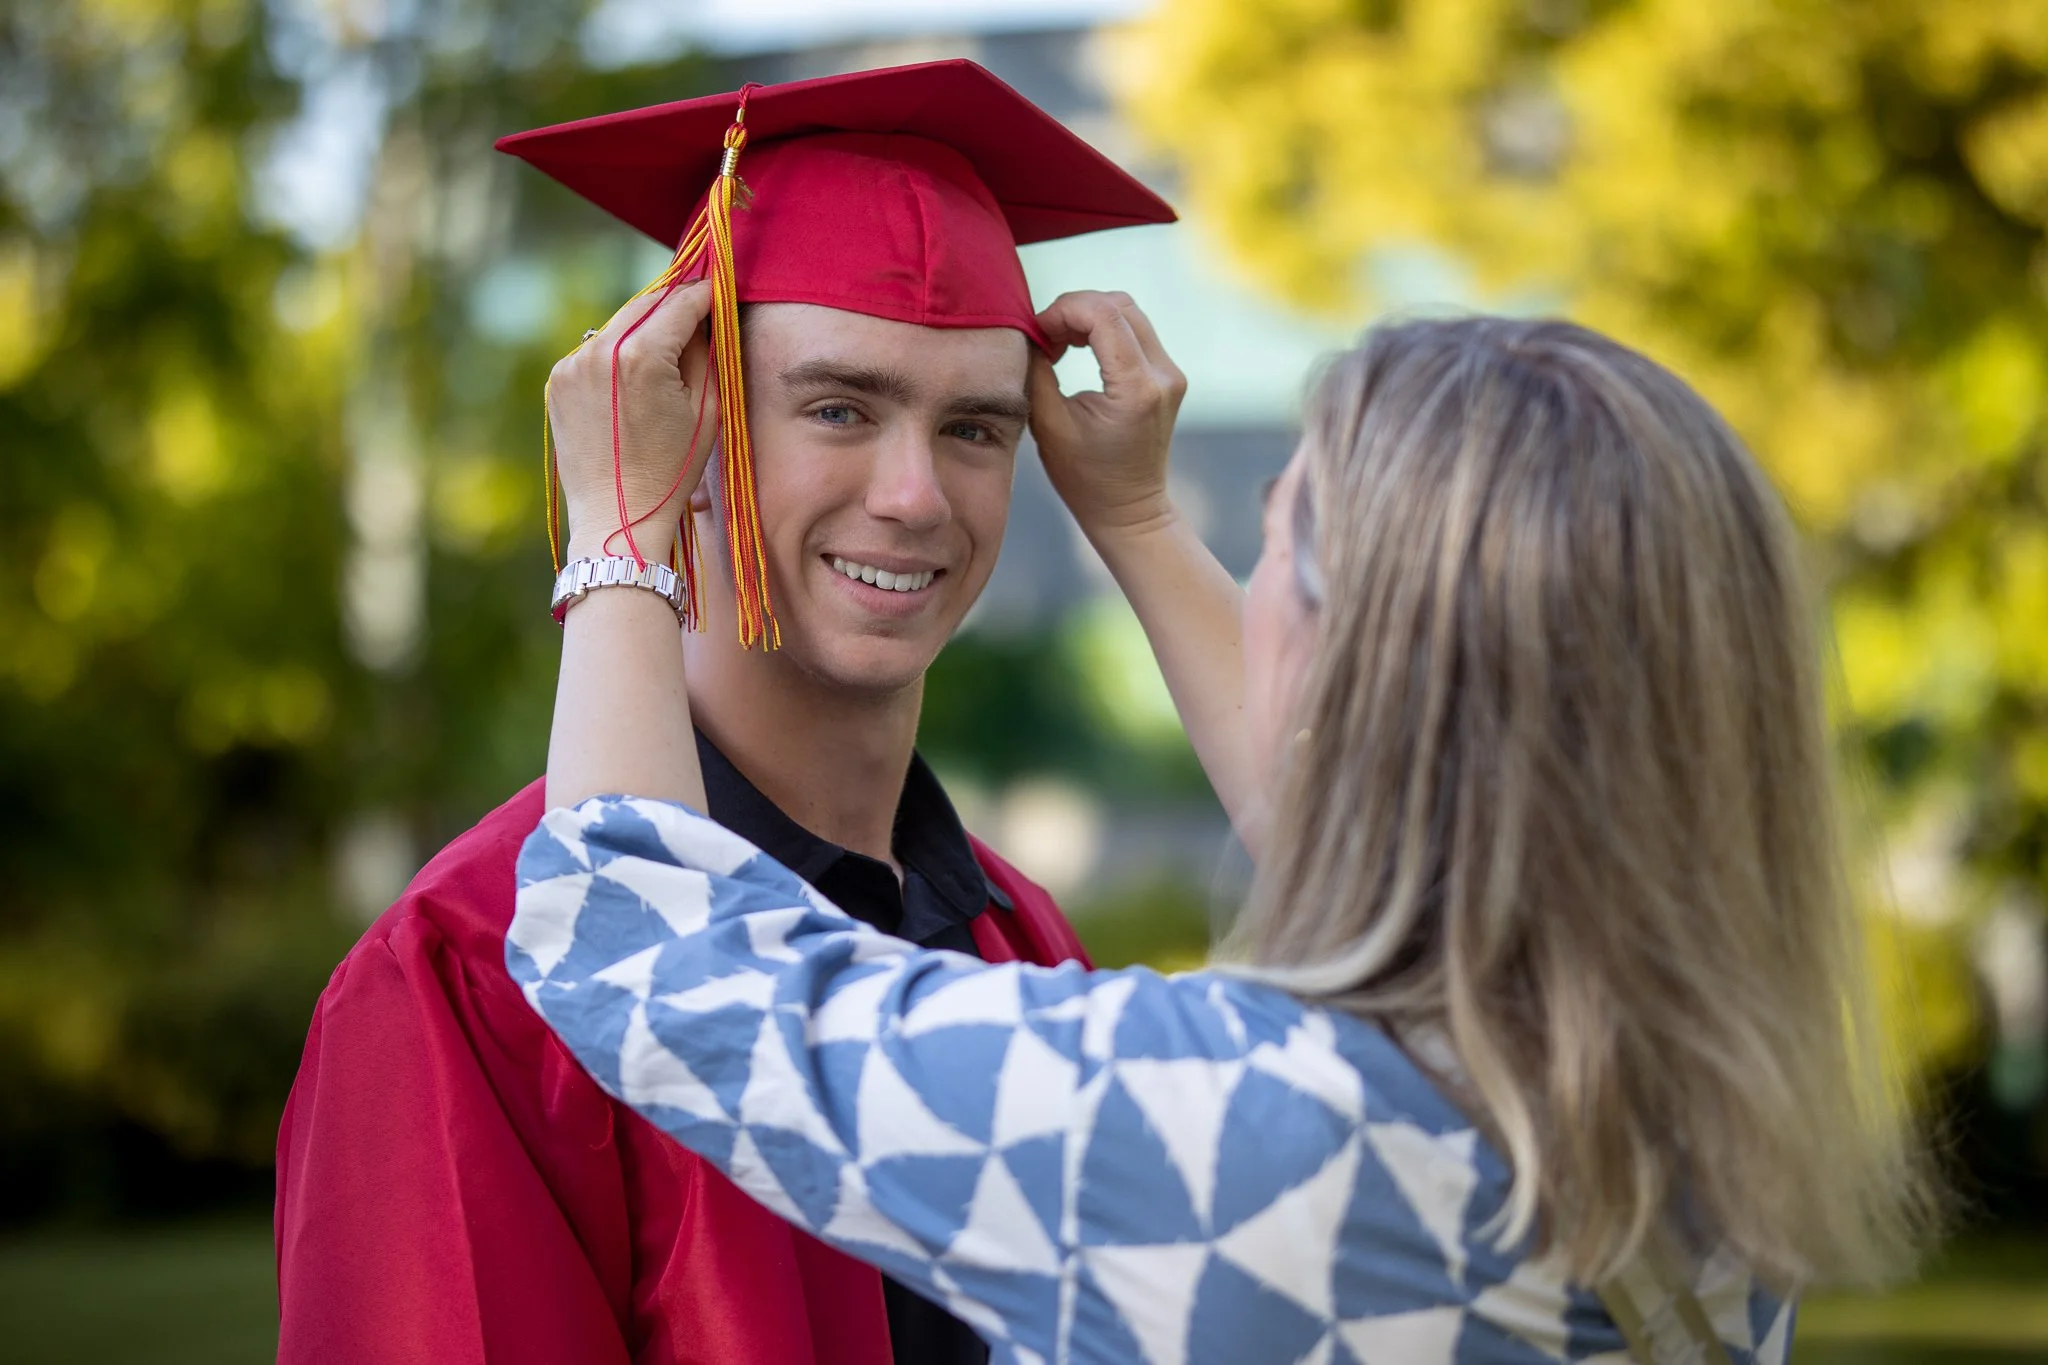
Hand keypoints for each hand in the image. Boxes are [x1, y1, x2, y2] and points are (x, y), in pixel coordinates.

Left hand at [548, 280, 715, 561]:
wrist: (617, 517)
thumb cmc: (673, 470)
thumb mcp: (708, 409)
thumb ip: (706, 352)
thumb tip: (703, 317)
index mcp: (642, 355)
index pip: (681, 302)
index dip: (705, 293)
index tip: (718, 287)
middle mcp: (599, 350)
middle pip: (646, 303)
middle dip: (673, 303)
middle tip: (697, 304)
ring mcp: (572, 364)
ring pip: (618, 324)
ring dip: (643, 328)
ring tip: (665, 351)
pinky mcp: (557, 380)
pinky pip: (594, 350)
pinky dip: (616, 353)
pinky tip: (632, 383)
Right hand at [1029, 290, 1185, 541]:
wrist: (1128, 509)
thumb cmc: (1084, 478)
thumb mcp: (1049, 425)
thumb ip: (1038, 370)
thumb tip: (1029, 331)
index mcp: (1137, 389)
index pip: (1104, 315)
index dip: (1063, 311)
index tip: (1037, 333)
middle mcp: (1163, 375)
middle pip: (1119, 305)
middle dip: (1075, 309)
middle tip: (1044, 336)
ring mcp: (1170, 374)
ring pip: (1128, 312)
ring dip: (1088, 316)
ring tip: (1058, 344)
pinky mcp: (1167, 375)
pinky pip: (1134, 330)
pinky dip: (1102, 329)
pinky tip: (1077, 349)